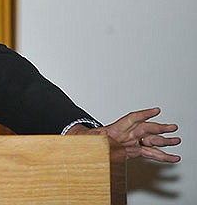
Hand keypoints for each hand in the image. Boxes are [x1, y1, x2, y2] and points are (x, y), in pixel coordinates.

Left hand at [66, 107, 180, 162]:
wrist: (90, 145)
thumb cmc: (91, 140)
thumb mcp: (90, 138)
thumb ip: (95, 137)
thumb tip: (94, 136)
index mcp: (117, 128)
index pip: (132, 118)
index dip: (144, 114)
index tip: (156, 110)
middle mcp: (128, 133)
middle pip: (145, 128)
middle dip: (159, 128)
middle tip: (171, 127)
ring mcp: (133, 141)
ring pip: (151, 140)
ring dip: (164, 141)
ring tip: (176, 140)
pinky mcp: (136, 150)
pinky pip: (151, 153)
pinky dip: (162, 155)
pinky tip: (172, 157)